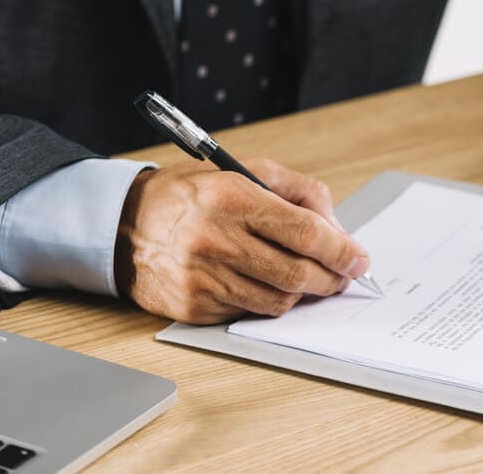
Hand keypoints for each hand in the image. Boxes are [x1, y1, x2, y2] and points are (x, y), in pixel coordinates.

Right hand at [114, 158, 369, 323]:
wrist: (123, 225)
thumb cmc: (191, 195)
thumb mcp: (243, 170)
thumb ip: (298, 192)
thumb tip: (337, 230)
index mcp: (231, 197)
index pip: (304, 232)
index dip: (340, 250)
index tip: (359, 259)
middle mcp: (215, 238)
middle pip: (297, 273)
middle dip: (330, 278)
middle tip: (341, 276)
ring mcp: (202, 277)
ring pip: (278, 301)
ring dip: (301, 293)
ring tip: (303, 278)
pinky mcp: (193, 307)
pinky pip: (249, 313)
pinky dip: (266, 302)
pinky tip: (261, 283)